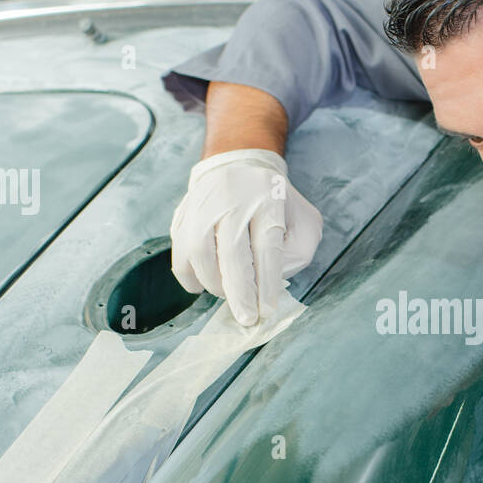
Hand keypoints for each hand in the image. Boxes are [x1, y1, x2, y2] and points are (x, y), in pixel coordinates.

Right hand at [170, 148, 322, 326]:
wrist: (239, 164)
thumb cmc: (277, 203)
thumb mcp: (304, 221)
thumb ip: (297, 252)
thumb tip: (273, 284)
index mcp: (268, 199)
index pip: (267, 247)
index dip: (265, 283)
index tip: (266, 311)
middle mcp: (232, 199)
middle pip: (232, 251)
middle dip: (239, 292)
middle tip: (245, 318)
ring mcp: (203, 204)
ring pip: (198, 251)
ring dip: (213, 282)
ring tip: (227, 294)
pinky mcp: (183, 213)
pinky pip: (179, 251)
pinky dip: (189, 275)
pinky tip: (202, 284)